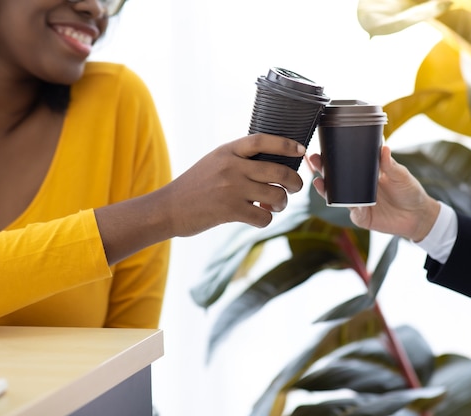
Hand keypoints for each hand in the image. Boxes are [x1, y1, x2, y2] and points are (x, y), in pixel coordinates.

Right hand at [165, 133, 304, 235]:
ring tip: (274, 205)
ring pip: (276, 196)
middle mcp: (231, 167)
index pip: (262, 141)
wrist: (169, 208)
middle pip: (279, 171)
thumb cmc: (195, 186)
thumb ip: (239, 159)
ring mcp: (232, 189)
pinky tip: (259, 217)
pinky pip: (264, 217)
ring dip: (282, 204)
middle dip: (295, 182)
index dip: (286, 144)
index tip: (301, 150)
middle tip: (294, 188)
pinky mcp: (231, 211)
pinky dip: (266, 219)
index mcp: (227, 151)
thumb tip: (273, 163)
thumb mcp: (214, 161)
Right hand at [307, 146, 439, 240]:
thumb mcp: (401, 175)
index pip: (345, 163)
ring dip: (326, 190)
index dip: (332, 157)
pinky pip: (353, 212)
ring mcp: (358, 202)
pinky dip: (351, 207)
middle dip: (321, 170)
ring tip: (319, 182)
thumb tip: (384, 147)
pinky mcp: (362, 217)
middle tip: (313, 161)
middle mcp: (358, 187)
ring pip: (337, 196)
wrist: (419, 216)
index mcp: (365, 173)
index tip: (321, 148)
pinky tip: (350, 202)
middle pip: (334, 178)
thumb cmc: (410, 192)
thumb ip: (390, 164)